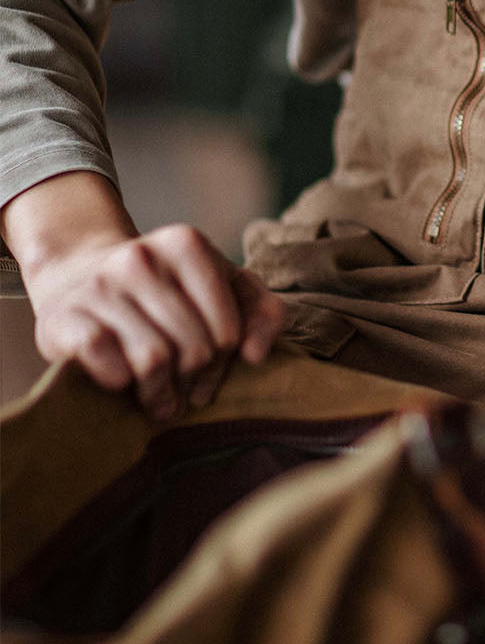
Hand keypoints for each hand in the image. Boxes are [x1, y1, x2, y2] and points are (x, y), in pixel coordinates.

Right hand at [27, 223, 285, 419]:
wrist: (78, 276)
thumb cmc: (166, 290)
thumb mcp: (220, 286)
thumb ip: (261, 311)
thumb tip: (255, 354)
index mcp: (185, 244)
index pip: (227, 328)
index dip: (226, 360)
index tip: (213, 367)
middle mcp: (140, 257)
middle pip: (194, 348)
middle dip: (195, 380)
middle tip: (188, 391)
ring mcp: (99, 285)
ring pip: (154, 360)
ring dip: (161, 393)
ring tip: (162, 399)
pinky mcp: (65, 317)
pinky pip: (107, 362)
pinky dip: (121, 382)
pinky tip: (124, 382)